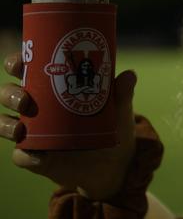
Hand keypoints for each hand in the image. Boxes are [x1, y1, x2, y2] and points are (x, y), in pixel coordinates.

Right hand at [1, 51, 137, 199]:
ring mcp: (34, 132)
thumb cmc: (113, 123)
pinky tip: (39, 156)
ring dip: (6, 124)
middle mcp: (37, 107)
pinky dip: (26, 156)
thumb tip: (129, 75)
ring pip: (5, 123)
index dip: (16, 63)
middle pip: (9, 94)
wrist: (116, 161)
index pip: (25, 69)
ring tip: (21, 128)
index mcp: (52, 86)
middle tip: (24, 100)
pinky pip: (21, 156)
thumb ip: (121, 93)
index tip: (18, 63)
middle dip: (9, 94)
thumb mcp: (118, 107)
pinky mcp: (37, 157)